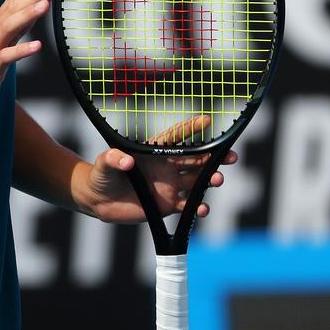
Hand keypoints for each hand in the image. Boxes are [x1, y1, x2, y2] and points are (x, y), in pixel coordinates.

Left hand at [71, 116, 237, 223]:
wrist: (98, 200)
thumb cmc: (101, 175)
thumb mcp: (103, 163)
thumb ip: (112, 159)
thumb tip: (125, 161)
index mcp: (154, 152)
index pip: (176, 137)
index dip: (191, 128)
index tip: (207, 120)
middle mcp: (166, 167)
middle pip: (197, 159)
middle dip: (215, 157)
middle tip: (230, 157)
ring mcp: (170, 186)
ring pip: (198, 181)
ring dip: (211, 180)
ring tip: (218, 179)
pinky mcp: (168, 205)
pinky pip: (189, 206)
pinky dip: (198, 207)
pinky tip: (203, 209)